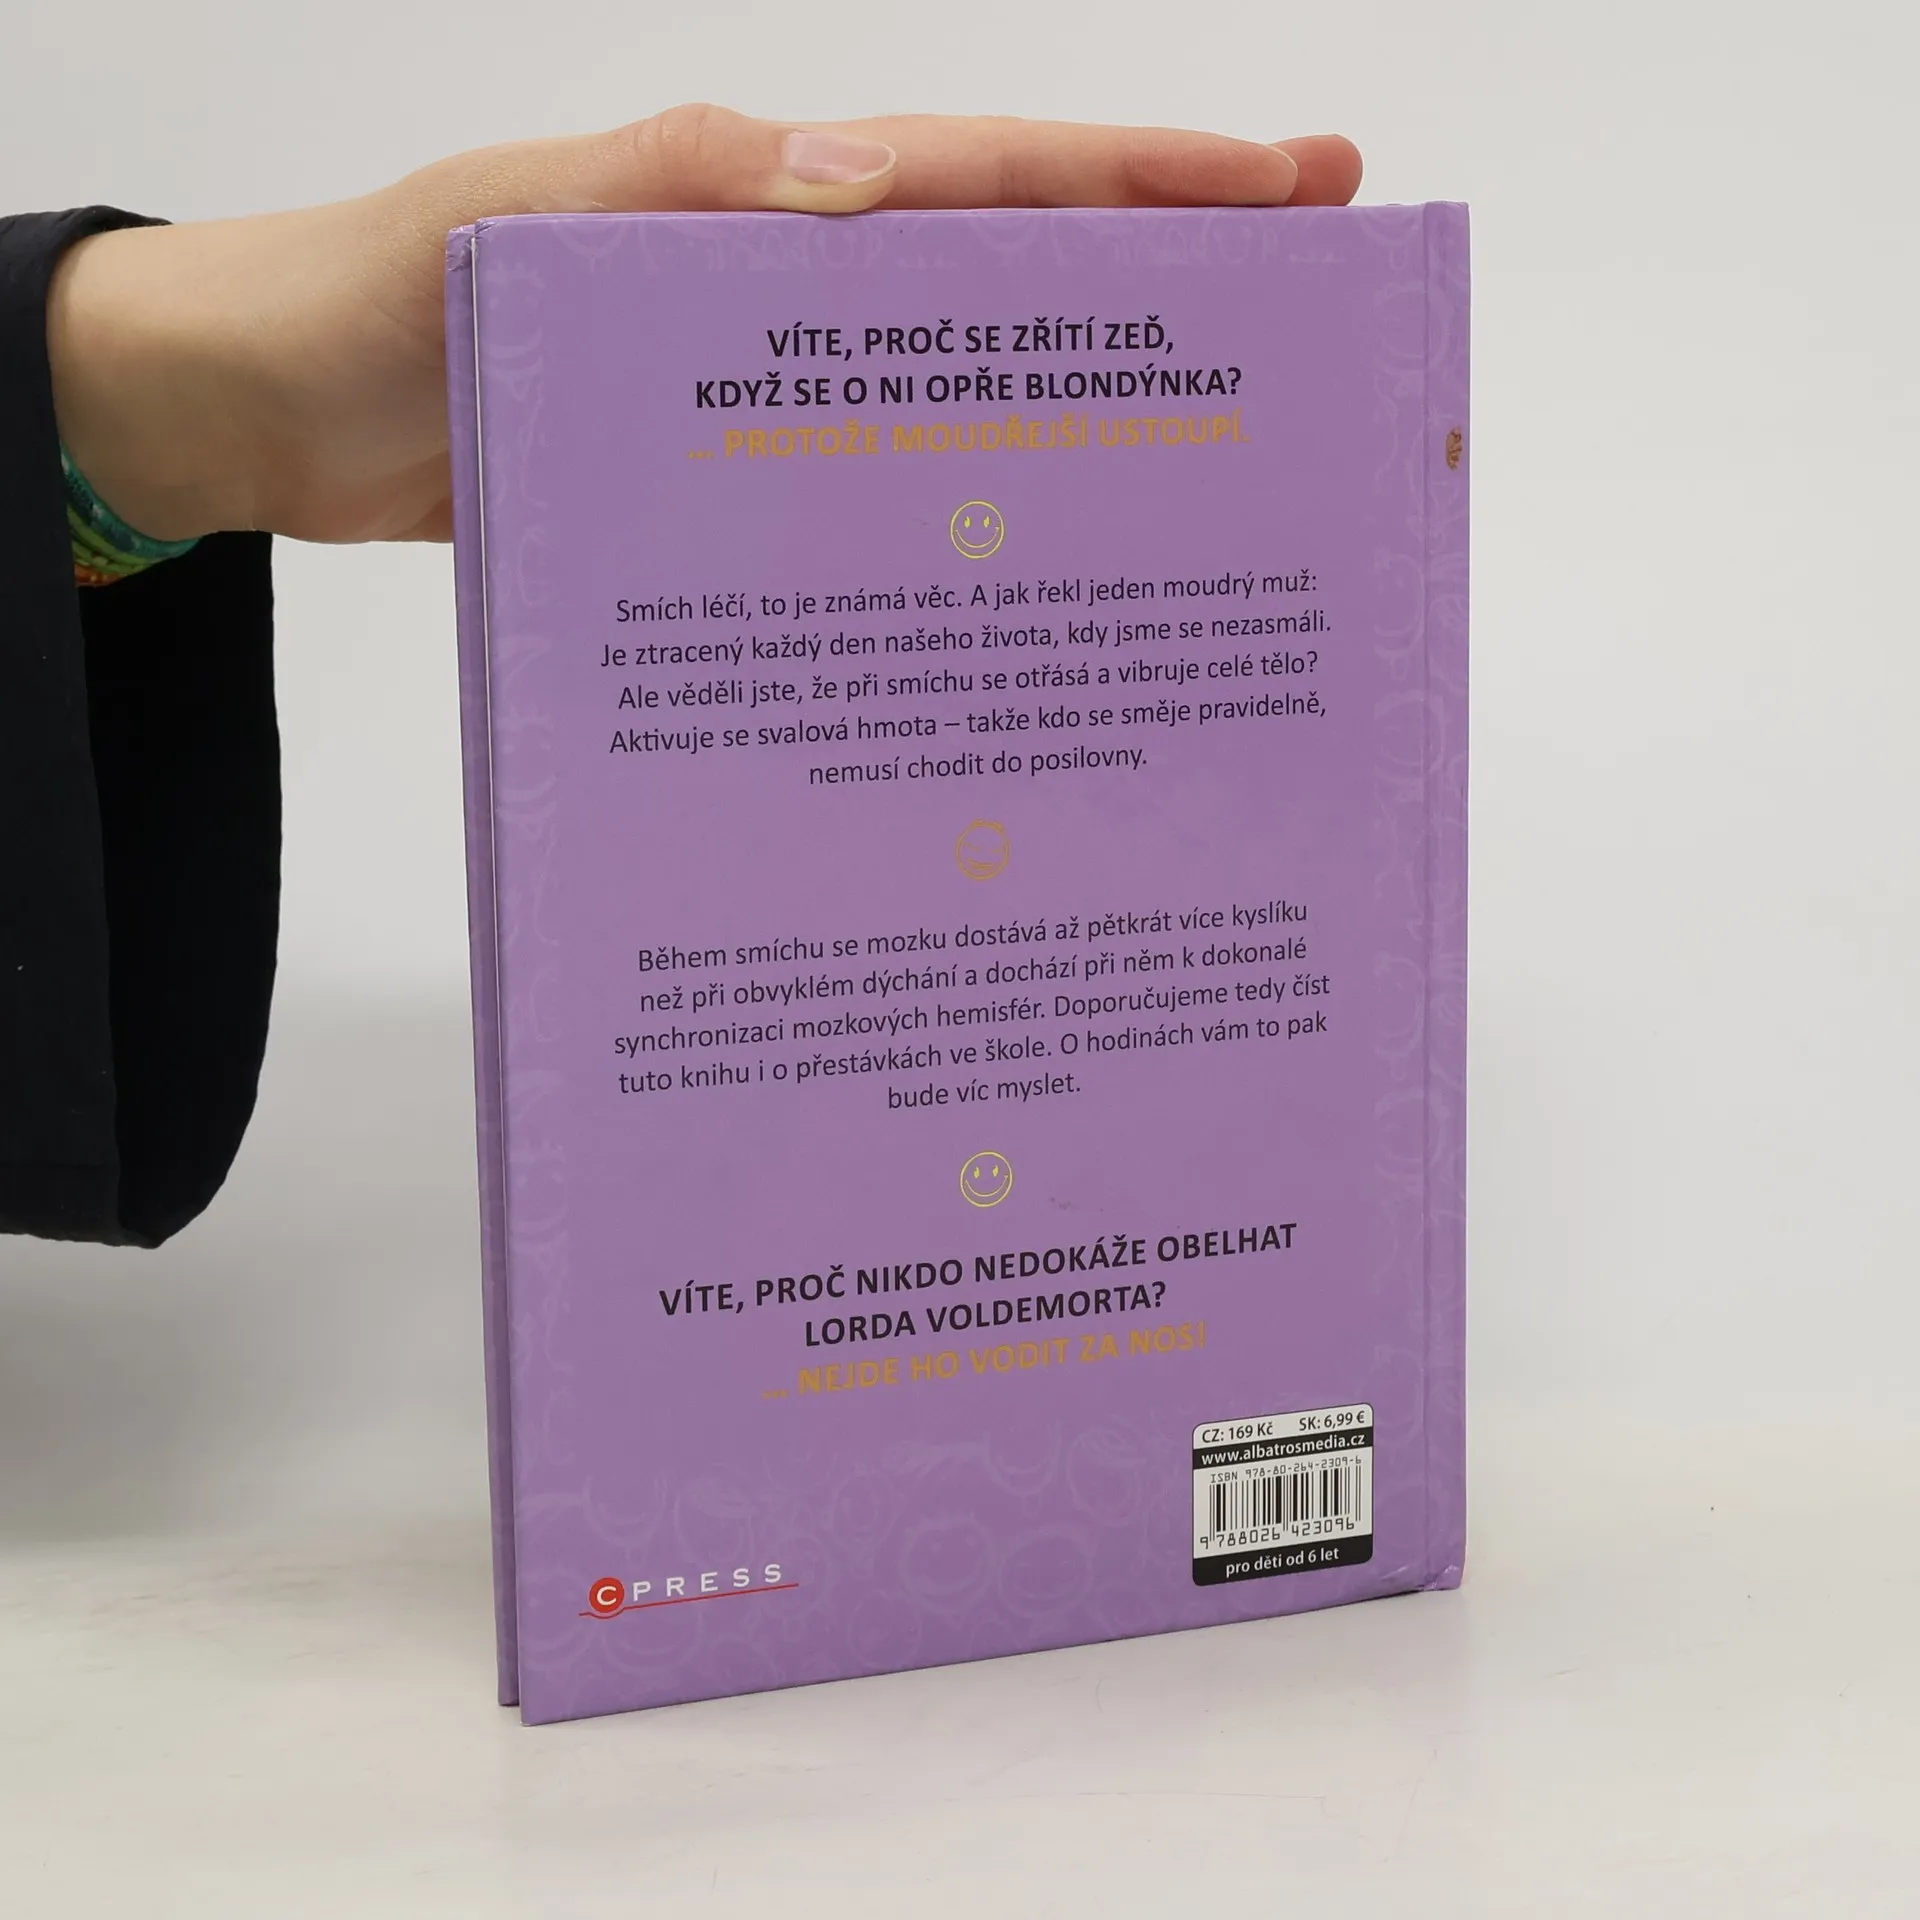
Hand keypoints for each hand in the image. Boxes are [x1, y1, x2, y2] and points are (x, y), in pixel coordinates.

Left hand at [46, 106, 1360, 545]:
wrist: (269, 415)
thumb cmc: (369, 299)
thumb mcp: (515, 226)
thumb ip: (677, 195)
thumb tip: (868, 185)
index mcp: (767, 203)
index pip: (992, 176)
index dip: (1148, 179)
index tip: (1297, 183)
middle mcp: (794, 291)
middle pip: (1014, 278)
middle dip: (1170, 285)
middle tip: (1316, 317)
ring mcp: (775, 399)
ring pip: (963, 393)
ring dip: (1085, 416)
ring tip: (1218, 465)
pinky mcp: (735, 491)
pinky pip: (874, 490)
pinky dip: (956, 515)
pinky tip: (1019, 573)